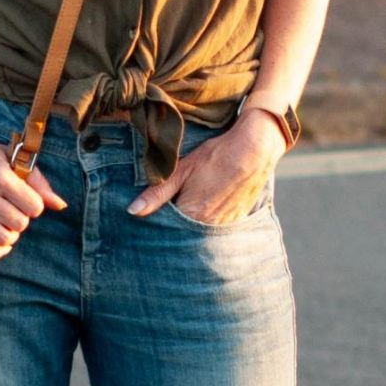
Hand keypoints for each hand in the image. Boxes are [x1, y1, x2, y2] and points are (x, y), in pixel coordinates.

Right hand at [0, 120, 67, 258]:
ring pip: (2, 238)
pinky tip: (0, 244)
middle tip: (15, 209)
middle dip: (22, 219)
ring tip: (6, 223)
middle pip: (19, 224)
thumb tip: (60, 205)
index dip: (35, 205)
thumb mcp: (9, 156)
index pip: (34, 207)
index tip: (27, 199)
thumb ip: (37, 180)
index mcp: (0, 175)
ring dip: (10, 234)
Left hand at [127, 110, 285, 225]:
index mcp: (192, 215)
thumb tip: (132, 211)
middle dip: (173, 229)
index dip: (157, 224)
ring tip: (188, 210)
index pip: (166, 230)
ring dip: (190, 227)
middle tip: (168, 213)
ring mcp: (224, 226)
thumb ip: (156, 194)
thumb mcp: (181, 170)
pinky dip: (206, 224)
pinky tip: (205, 209)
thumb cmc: (215, 157)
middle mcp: (208, 227)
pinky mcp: (235, 221)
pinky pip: (214, 230)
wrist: (254, 150)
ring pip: (199, 234)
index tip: (149, 219)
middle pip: (183, 235)